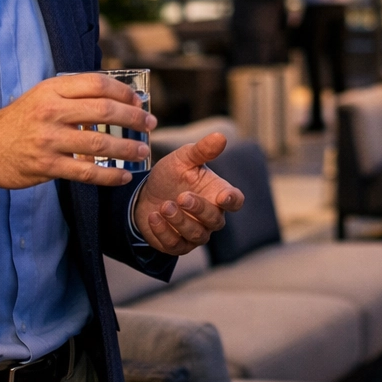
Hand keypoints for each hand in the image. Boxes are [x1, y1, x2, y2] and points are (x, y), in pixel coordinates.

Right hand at [0, 73, 155, 189]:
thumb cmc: (21, 121)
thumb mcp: (42, 96)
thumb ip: (73, 94)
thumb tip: (117, 98)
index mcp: (52, 90)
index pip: (97, 84)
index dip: (123, 91)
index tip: (139, 100)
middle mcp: (51, 111)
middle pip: (104, 110)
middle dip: (134, 117)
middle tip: (150, 124)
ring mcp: (49, 139)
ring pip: (100, 142)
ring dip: (127, 147)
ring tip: (142, 150)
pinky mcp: (47, 166)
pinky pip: (86, 171)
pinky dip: (109, 175)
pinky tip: (123, 176)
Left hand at [133, 133, 245, 254]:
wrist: (145, 194)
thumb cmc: (171, 176)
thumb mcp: (183, 159)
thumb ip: (201, 150)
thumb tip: (221, 136)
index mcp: (218, 193)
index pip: (236, 201)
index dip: (232, 200)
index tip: (223, 196)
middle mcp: (211, 216)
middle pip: (215, 220)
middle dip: (198, 209)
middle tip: (181, 197)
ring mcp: (196, 233)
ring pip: (197, 235)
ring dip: (180, 221)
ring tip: (164, 205)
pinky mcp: (178, 245)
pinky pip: (176, 245)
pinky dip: (164, 232)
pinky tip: (153, 217)